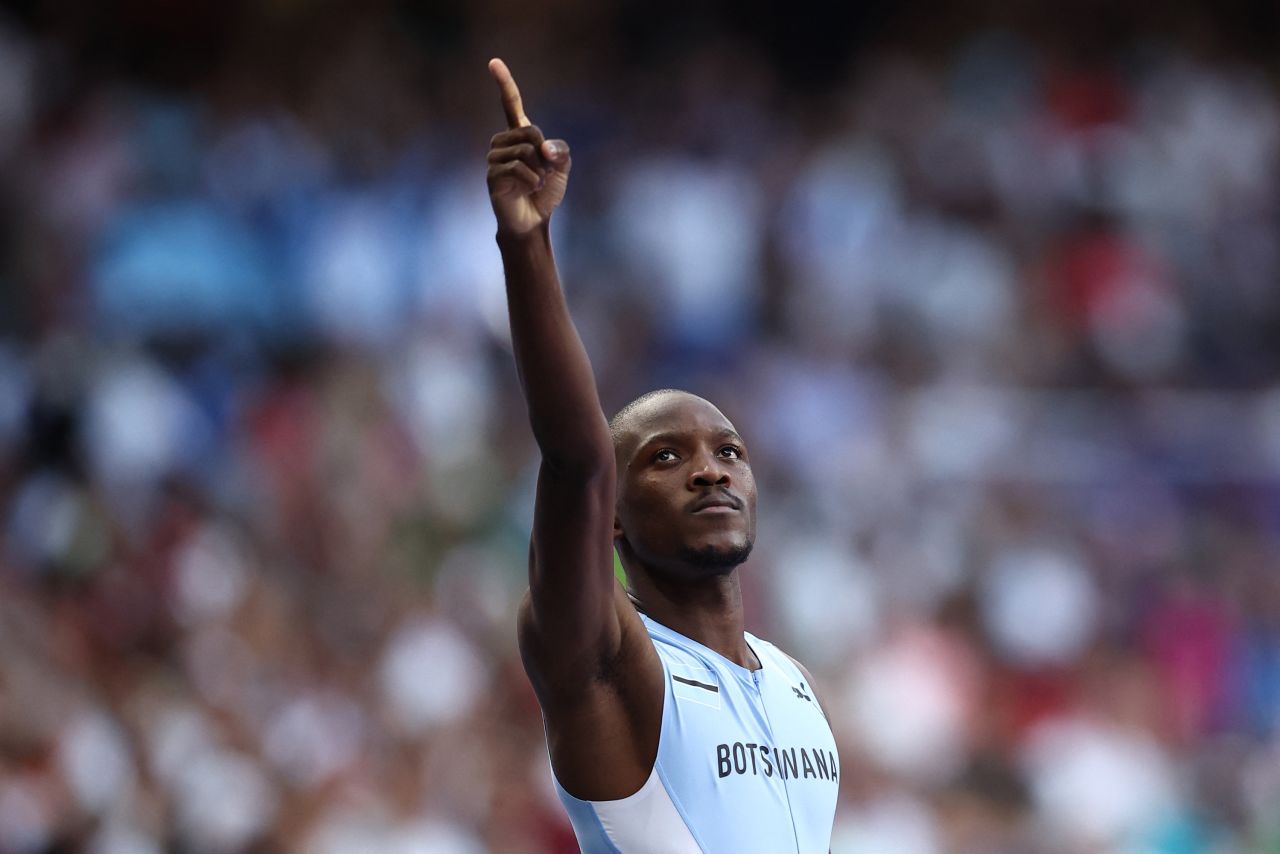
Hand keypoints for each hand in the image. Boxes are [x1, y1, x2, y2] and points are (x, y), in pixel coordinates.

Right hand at [487, 58, 571, 236]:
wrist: (533, 220)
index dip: (504, 83)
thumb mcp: (561, 167)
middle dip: (545, 154)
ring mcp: (494, 158)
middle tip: (542, 172)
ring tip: (534, 183)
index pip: (511, 104)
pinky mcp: (492, 175)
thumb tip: (544, 148)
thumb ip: (560, 151)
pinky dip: (532, 180)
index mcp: (518, 134)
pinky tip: (528, 189)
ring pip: (526, 151)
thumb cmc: (545, 192)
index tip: (493, 62)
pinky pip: (519, 168)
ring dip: (539, 170)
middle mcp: (502, 142)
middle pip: (531, 131)